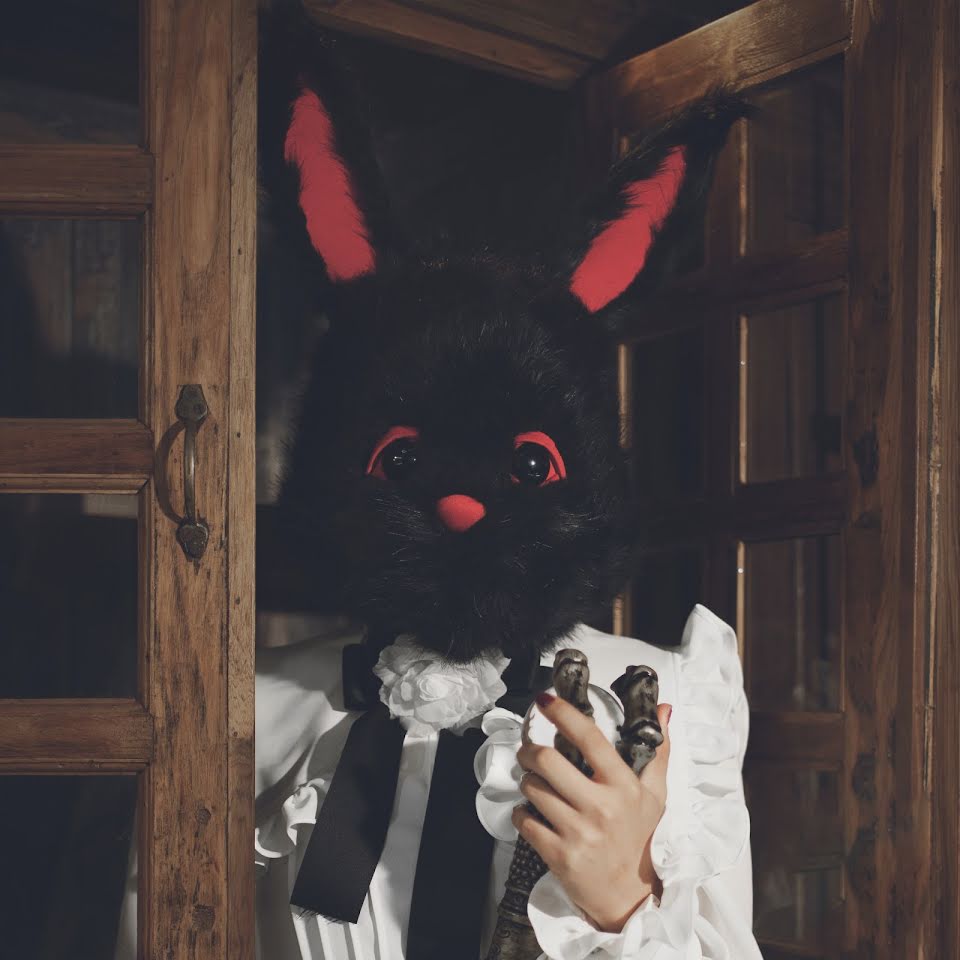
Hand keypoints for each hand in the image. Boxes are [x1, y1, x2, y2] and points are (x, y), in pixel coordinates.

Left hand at [512, 694, 670, 933]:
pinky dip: (521, 812)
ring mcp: (578, 832)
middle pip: (548, 760)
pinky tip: (532, 812)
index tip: (546, 700)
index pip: (589, 738)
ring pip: (532, 788)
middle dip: (530, 750)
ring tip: (536, 784)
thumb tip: (664, 711)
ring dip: (527, 781)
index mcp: (623, 786)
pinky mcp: (558, 855)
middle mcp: (601, 807)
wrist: (629, 897)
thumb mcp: (656, 795)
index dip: (563, 713)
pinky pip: (523, 819)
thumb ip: (658, 751)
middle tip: (530, 750)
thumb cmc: (640, 840)